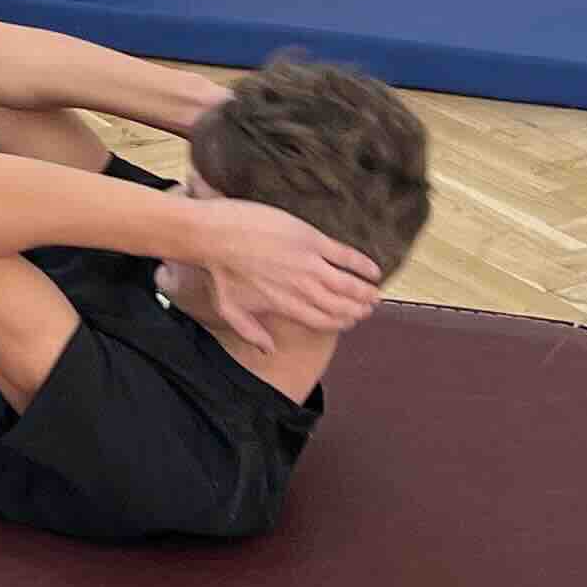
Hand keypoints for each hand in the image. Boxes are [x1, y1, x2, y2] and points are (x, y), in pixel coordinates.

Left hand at [202, 201, 385, 355]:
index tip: (350, 322)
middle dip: (357, 310)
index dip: (340, 323)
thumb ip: (251, 333)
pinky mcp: (309, 240)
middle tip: (369, 308)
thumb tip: (268, 351)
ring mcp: (308, 264)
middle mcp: (301, 289)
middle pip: (339, 306)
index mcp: (285, 306)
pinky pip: (345, 256)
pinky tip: (374, 270)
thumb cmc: (216, 271)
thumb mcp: (229, 309)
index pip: (322, 322)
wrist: (211, 235)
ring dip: (365, 291)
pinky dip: (362, 264)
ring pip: (347, 284)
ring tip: (375, 294)